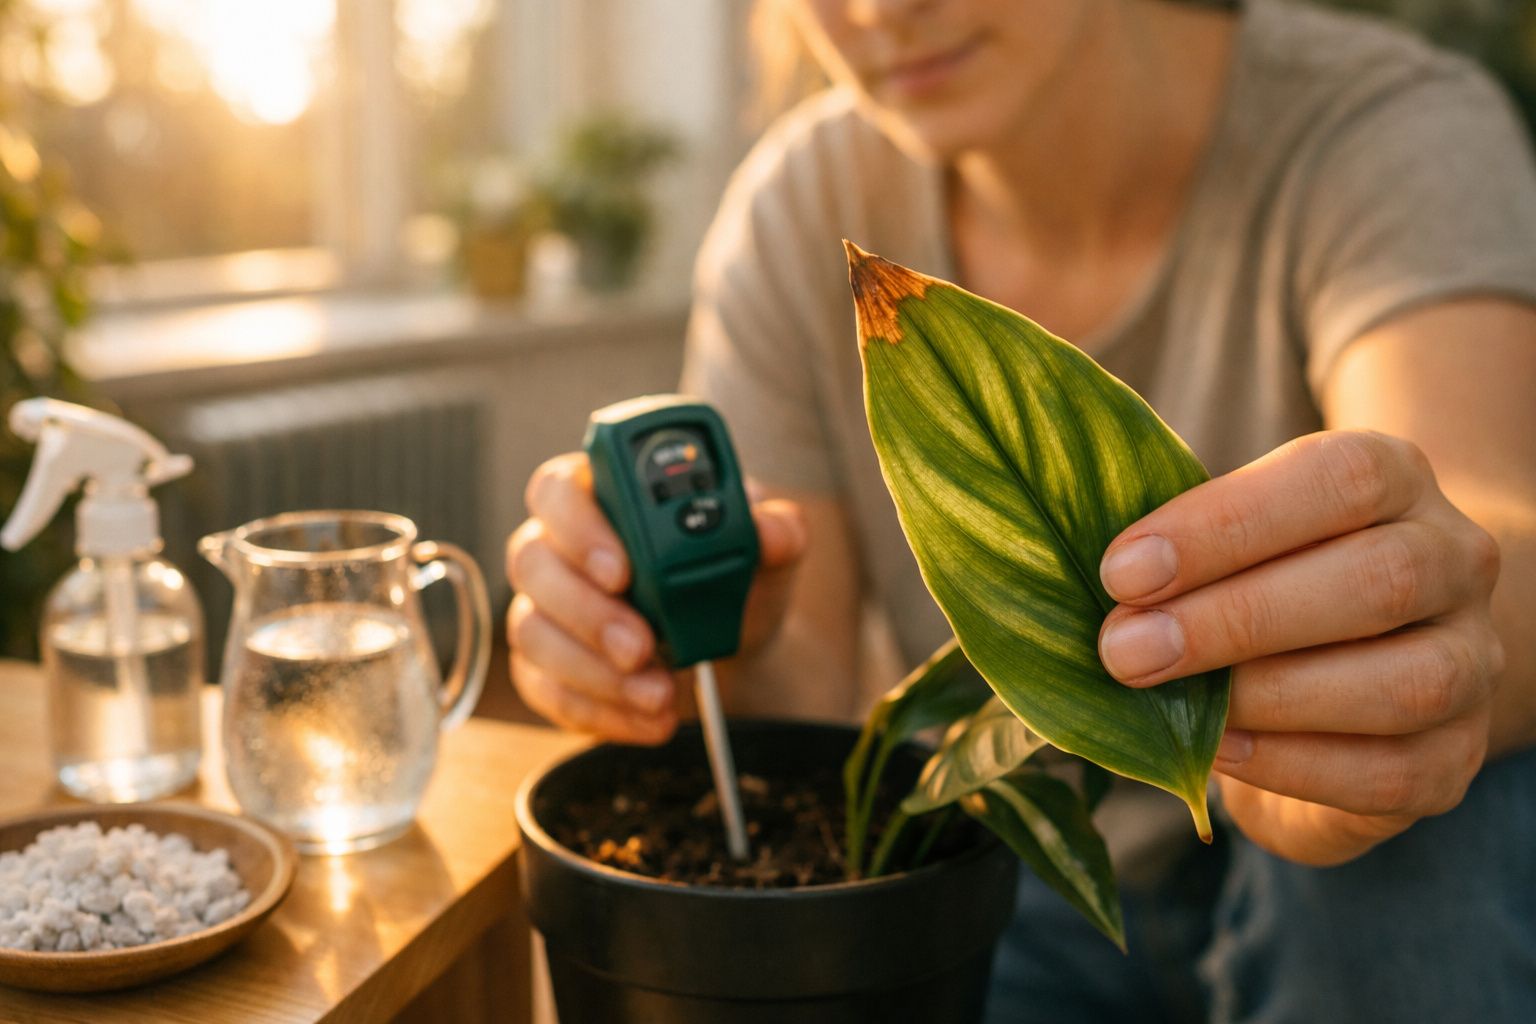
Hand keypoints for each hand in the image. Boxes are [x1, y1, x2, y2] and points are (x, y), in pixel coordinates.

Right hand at [505, 452, 807, 742]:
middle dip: (587, 611)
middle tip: (642, 646)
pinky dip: (599, 711)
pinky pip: (548, 690)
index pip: (558, 490)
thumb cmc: (733, 575)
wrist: (736, 642)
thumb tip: (771, 532)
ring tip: (659, 692)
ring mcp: (544, 607)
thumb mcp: (765, 550)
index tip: (622, 571)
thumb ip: (774, 532)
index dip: (578, 528)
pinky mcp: (545, 666)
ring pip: (533, 632)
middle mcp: (557, 545)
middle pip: (533, 562)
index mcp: (601, 494)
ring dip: (593, 670)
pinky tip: (647, 720)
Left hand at [1096, 430, 1502, 865]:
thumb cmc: (1252, 582)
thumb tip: (1081, 583)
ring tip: (1170, 707)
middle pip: (1376, 579)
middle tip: (1126, 650)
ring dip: (1267, 696)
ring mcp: (1471, 662)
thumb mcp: (1222, 541)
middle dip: (1235, 619)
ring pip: (1403, 682)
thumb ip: (1175, 550)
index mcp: (1394, 478)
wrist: (1347, 671)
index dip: (1226, 524)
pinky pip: (1391, 771)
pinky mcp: (1456, 758)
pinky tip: (1218, 752)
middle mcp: (1454, 561)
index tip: (1123, 571)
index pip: (1338, 478)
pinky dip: (1294, 766)